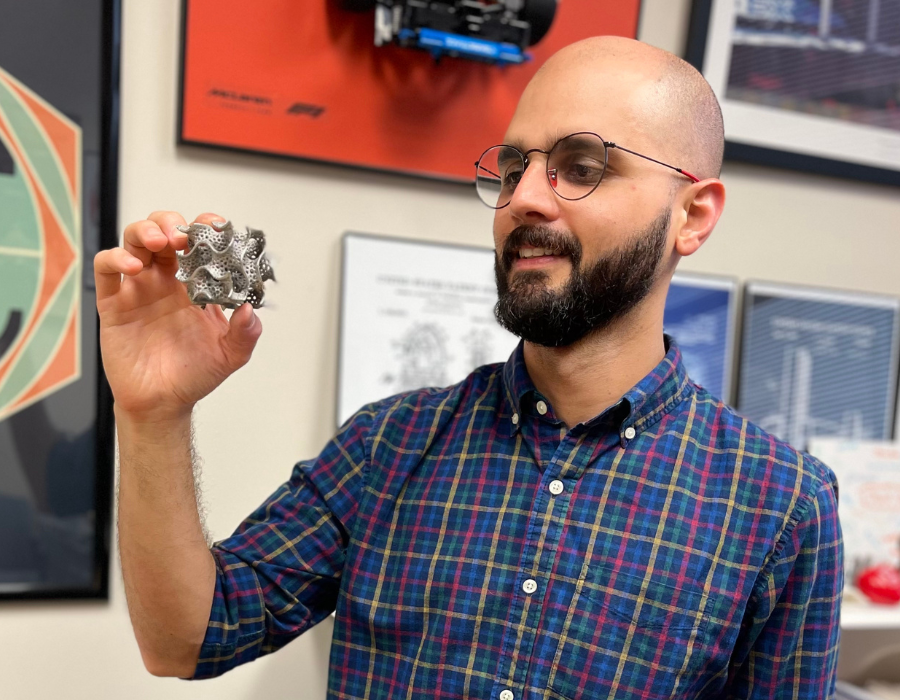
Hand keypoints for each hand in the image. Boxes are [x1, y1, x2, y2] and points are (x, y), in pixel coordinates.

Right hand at [94, 211, 262, 421]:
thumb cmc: (194, 374)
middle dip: (171, 222)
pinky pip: (106, 269)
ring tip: (161, 241)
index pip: (198, 245)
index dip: (205, 228)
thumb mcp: (230, 355)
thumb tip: (249, 309)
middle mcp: (166, 281)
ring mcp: (138, 289)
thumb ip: (245, 333)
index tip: (215, 225)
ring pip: (134, 241)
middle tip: (183, 234)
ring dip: (146, 231)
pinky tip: (134, 267)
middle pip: (162, 231)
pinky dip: (116, 258)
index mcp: (195, 285)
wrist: (164, 402)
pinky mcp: (113, 303)